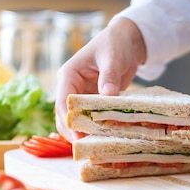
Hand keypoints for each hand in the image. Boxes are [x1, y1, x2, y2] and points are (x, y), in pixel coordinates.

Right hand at [54, 18, 146, 139]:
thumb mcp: (112, 57)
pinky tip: (105, 139)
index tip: (77, 136)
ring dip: (83, 133)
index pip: (62, 101)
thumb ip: (109, 75)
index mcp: (68, 75)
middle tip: (86, 148)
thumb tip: (107, 94)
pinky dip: (96, 129)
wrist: (127, 42)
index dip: (68, 120)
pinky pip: (91, 119)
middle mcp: (71, 88)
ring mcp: (82, 96)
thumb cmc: (115, 44)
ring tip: (94, 147)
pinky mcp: (94, 102)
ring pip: (76, 120)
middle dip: (73, 132)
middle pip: (65, 116)